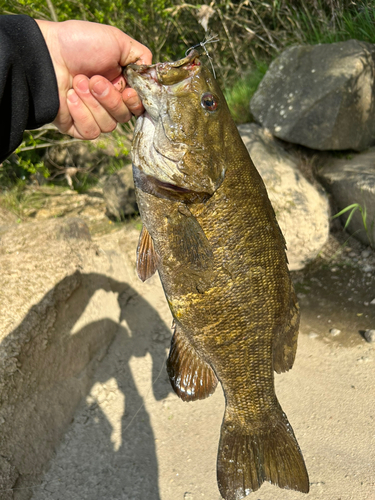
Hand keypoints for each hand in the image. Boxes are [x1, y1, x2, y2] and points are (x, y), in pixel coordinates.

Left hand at [36, 19, 151, 138]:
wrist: (45, 55)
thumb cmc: (78, 44)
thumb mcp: (117, 41)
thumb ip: (140, 57)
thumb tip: (151, 75)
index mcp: (120, 85)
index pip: (138, 106)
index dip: (134, 102)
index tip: (127, 92)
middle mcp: (108, 102)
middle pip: (123, 117)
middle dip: (109, 99)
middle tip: (94, 80)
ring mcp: (92, 115)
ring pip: (108, 126)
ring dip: (92, 103)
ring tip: (77, 83)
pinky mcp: (76, 127)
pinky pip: (90, 132)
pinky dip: (81, 114)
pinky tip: (69, 98)